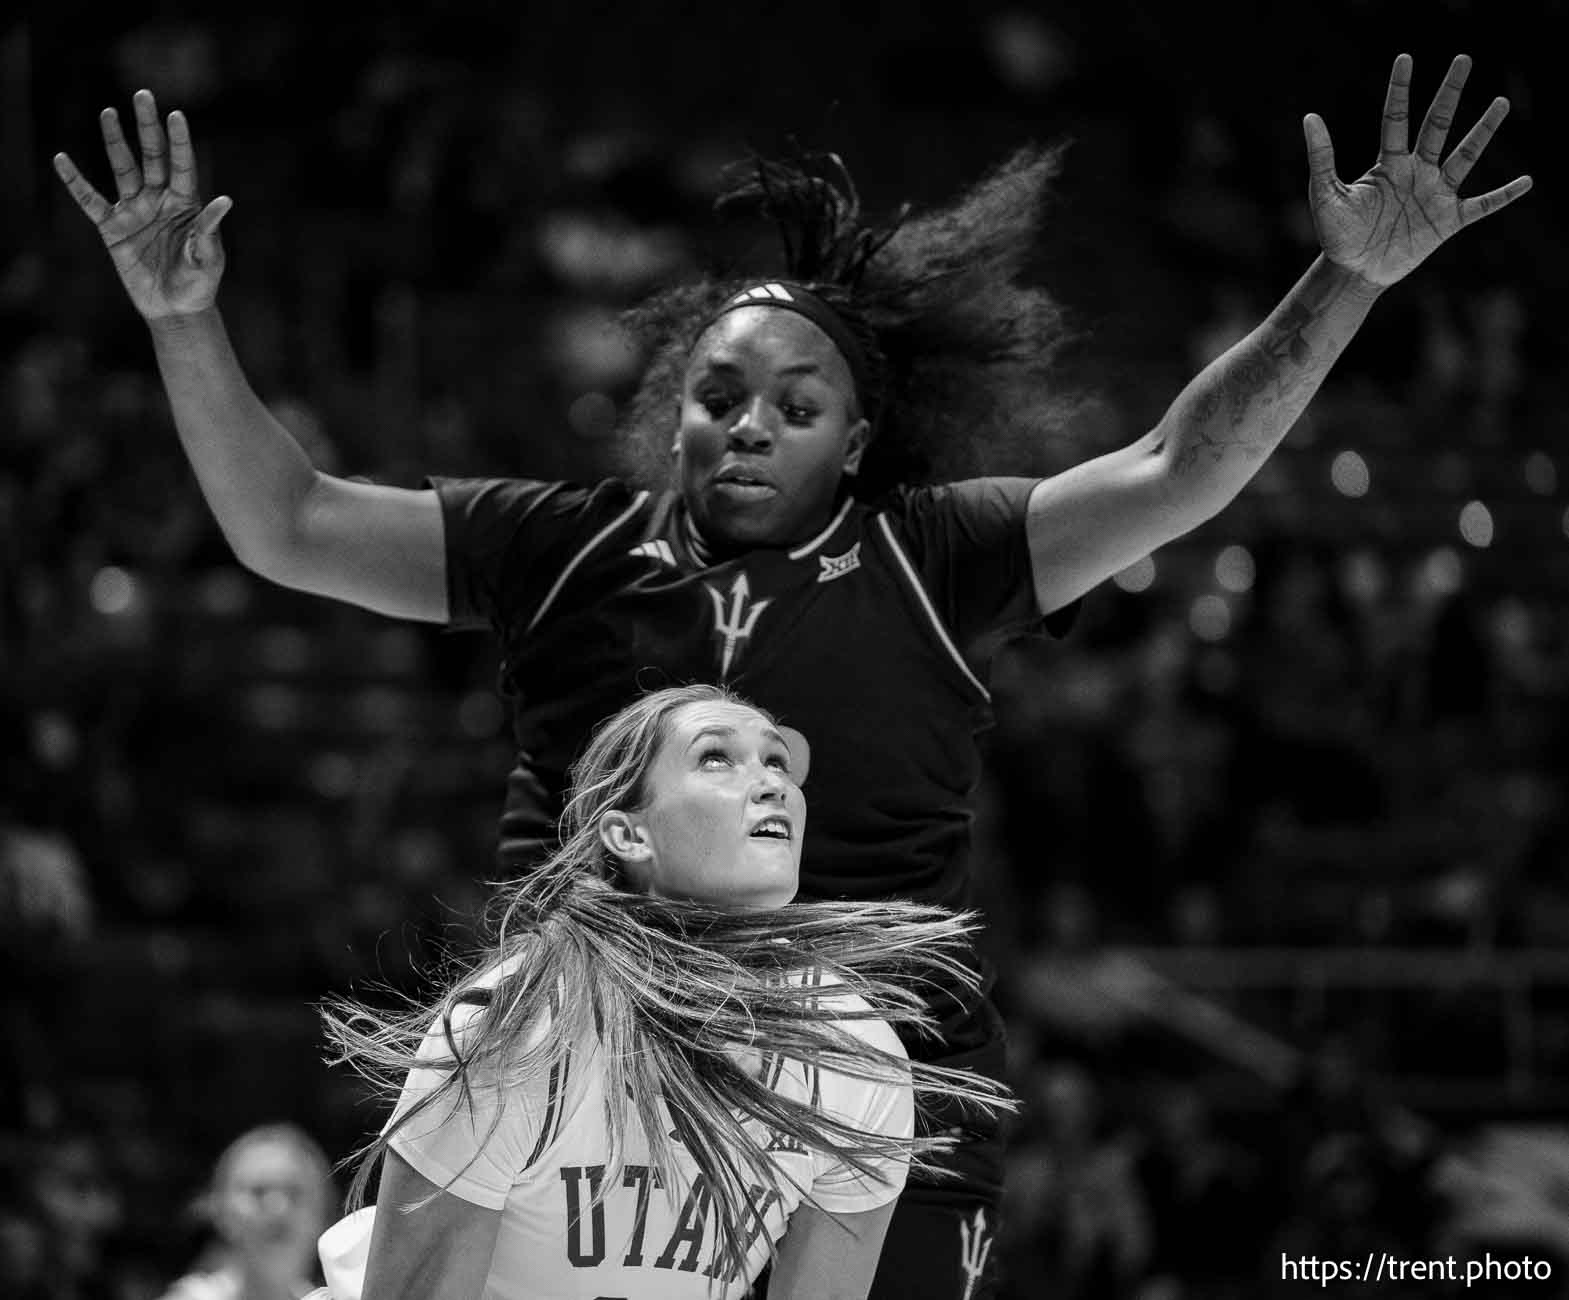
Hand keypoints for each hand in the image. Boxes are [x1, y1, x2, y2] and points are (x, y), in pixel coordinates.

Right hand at [54, 89, 231, 319]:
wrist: (176, 308)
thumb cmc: (199, 283)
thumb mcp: (209, 258)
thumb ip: (211, 230)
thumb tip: (224, 201)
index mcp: (186, 204)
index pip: (182, 165)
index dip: (179, 141)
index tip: (176, 115)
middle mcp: (159, 200)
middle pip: (152, 156)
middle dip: (147, 127)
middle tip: (143, 95)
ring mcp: (134, 210)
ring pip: (123, 169)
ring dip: (115, 142)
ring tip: (108, 112)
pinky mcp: (112, 227)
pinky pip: (90, 201)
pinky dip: (76, 182)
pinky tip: (62, 159)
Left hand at [1303, 53, 1531, 287]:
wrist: (1353, 272)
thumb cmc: (1337, 234)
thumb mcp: (1325, 195)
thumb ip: (1322, 158)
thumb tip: (1310, 117)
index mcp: (1389, 163)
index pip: (1396, 118)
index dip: (1400, 89)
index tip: (1405, 58)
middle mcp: (1417, 171)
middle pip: (1437, 125)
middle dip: (1450, 94)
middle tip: (1463, 60)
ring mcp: (1436, 194)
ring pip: (1465, 156)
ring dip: (1483, 131)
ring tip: (1500, 102)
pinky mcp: (1448, 221)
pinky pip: (1482, 205)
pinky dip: (1503, 195)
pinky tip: (1526, 181)